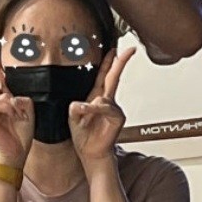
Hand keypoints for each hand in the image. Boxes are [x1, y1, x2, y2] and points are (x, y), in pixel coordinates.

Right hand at [0, 51, 33, 167]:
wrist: (17, 150)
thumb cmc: (22, 132)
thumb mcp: (27, 109)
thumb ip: (19, 97)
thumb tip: (6, 96)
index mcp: (3, 98)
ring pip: (3, 95)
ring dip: (15, 106)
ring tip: (19, 118)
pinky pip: (0, 104)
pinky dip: (10, 110)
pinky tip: (13, 118)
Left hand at [70, 48, 135, 165]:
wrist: (90, 152)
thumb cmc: (84, 135)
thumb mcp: (72, 117)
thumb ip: (76, 108)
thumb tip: (79, 104)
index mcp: (96, 97)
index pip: (104, 75)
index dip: (109, 62)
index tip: (115, 49)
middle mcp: (106, 101)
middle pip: (114, 77)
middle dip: (120, 63)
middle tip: (128, 50)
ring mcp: (113, 109)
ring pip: (102, 99)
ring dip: (90, 106)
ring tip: (81, 114)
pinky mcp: (117, 118)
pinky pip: (104, 108)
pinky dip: (94, 110)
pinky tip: (88, 113)